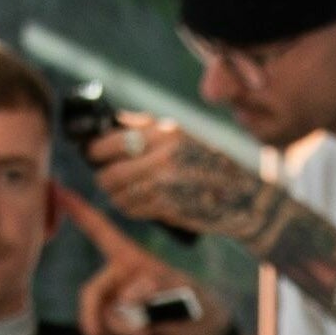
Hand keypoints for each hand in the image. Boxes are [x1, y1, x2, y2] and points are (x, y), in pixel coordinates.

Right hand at [60, 185, 237, 334]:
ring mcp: (116, 297)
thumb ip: (154, 289)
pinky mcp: (116, 320)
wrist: (204, 334)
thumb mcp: (182, 291)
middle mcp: (119, 275)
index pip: (100, 230)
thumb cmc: (197, 303)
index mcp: (132, 257)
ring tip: (149, 331)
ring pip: (100, 315)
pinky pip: (106, 330)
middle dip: (99, 315)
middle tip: (131, 333)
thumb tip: (125, 296)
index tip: (56, 188)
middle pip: (92, 291)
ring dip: (122, 328)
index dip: (79, 211)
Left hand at [86, 113, 277, 240]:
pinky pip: (131, 208)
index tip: (94, 153)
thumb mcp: (182, 136)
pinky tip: (138, 203)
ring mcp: (164, 183)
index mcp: (166, 132)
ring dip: (115, 194)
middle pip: (109, 170)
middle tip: (106, 178)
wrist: (241, 195)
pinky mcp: (166, 207)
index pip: (112, 140)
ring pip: (117, 192)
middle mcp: (163, 155)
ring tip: (123, 192)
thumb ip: (146, 129)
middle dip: (103, 177)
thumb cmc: (208, 163)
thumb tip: (108, 126)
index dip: (96, 150)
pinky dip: (129, 207)